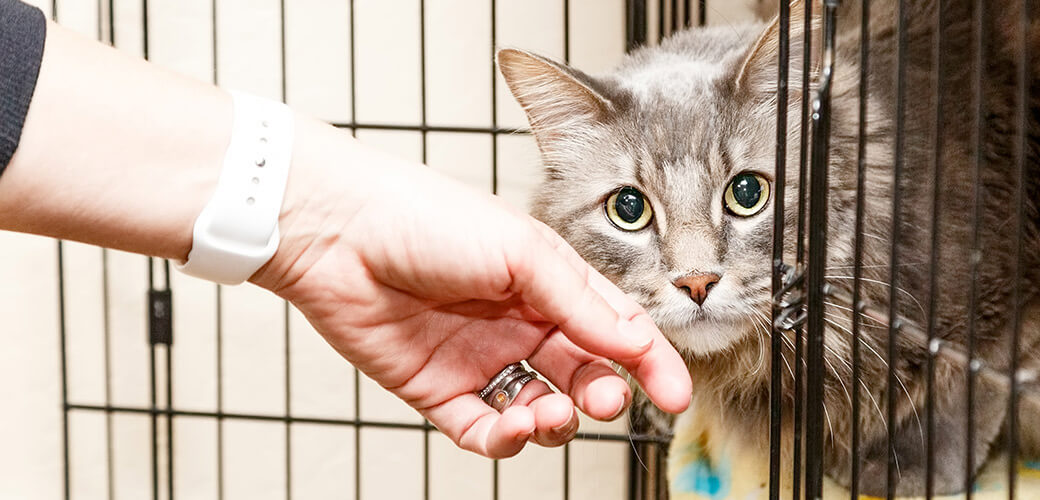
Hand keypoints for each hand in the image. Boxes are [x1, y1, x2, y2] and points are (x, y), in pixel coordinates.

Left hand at [253, 119, 691, 457]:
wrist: (337, 232)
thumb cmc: (427, 218)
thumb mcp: (521, 251)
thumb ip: (579, 301)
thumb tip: (636, 343)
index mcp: (547, 282)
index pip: (613, 328)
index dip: (649, 362)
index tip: (675, 395)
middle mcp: (519, 323)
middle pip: (581, 375)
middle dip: (601, 394)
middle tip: (603, 400)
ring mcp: (480, 359)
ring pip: (539, 409)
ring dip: (556, 421)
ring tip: (549, 413)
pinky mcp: (439, 390)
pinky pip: (485, 430)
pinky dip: (508, 439)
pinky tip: (513, 425)